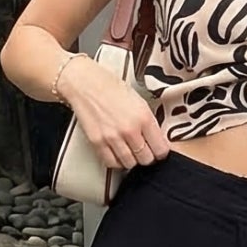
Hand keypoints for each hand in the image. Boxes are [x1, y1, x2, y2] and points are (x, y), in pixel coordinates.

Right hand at [63, 54, 170, 170]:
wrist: (86, 83)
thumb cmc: (110, 87)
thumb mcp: (139, 101)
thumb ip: (149, 123)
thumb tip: (157, 139)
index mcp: (144, 117)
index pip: (161, 149)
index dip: (161, 152)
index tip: (158, 150)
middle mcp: (129, 130)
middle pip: (146, 159)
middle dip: (147, 156)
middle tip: (144, 150)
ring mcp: (112, 137)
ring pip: (130, 164)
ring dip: (132, 160)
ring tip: (130, 151)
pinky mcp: (97, 142)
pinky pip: (112, 163)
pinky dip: (116, 161)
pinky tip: (117, 153)